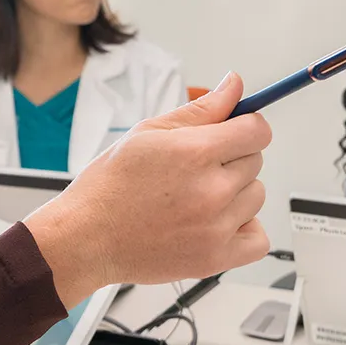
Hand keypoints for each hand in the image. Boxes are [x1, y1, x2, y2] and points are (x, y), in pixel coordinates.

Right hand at [25, 73, 270, 306]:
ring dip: (236, 194)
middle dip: (232, 159)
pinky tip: (218, 223)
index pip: (257, 130)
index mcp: (195, 152)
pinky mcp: (216, 258)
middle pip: (255, 161)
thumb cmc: (110, 187)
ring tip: (197, 199)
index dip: (245, 127)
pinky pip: (258, 240)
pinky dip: (244, 230)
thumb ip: (201, 109)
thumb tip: (235, 85)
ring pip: (255, 196)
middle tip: (195, 171)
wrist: (87, 238)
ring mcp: (216, 227)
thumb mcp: (149, 133)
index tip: (234, 133)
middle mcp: (211, 190)